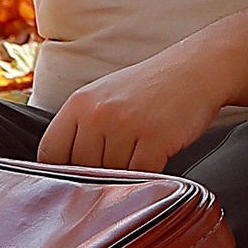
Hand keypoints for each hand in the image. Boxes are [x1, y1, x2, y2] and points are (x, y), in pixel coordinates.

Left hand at [39, 42, 230, 171]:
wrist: (197, 69)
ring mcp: (126, 126)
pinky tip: (156, 157)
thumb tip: (62, 172)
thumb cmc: (150, 88)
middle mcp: (98, 113)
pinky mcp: (155, 139)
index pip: (50, 154)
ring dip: (126, 175)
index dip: (62, 170)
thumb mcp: (104, 96)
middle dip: (99, 174)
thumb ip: (81, 128)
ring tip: (140, 151)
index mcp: (80, 103)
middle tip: (121, 159)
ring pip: (111, 177)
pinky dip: (149, 175)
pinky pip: (141, 176)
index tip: (76, 175)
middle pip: (81, 171)